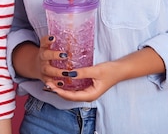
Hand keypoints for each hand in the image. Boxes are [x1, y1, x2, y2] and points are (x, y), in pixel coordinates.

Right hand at [37, 35, 82, 85]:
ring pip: (48, 70)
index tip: (54, 38)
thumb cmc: (49, 56)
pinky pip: (49, 82)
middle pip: (45, 55)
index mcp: (44, 48)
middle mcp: (42, 58)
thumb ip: (60, 43)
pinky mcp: (44, 78)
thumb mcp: (51, 48)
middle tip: (65, 55)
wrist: (36, 67)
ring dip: (57, 72)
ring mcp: (42, 68)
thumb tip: (75, 32)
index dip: (48, 40)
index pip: (43, 42)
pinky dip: (55, 83)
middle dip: (54, 55)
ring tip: (67, 73)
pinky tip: (62, 83)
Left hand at [42, 46, 164, 101]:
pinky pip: (75, 87)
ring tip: (50, 82)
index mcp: (90, 94)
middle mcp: (88, 95)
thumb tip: (69, 73)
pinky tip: (61, 79)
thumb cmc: (110, 71)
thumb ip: (82, 72)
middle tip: (46, 83)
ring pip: (71, 92)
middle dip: (58, 91)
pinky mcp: (88, 86)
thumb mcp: (96, 70)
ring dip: (61, 88)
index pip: (72, 96)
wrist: (121, 69)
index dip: (60, 92)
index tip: (51, 87)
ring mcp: (88, 91)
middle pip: (70, 96)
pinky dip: (67, 84)